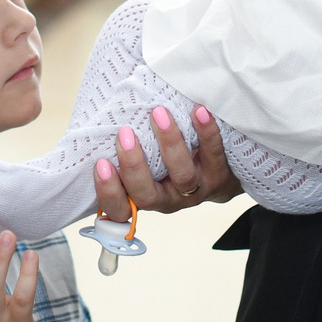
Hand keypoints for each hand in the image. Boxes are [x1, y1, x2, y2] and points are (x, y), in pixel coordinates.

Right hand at [90, 104, 238, 219]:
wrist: (220, 176)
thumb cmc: (169, 162)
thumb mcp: (145, 162)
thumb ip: (124, 148)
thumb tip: (100, 115)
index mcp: (142, 197)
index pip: (119, 209)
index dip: (108, 192)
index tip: (101, 163)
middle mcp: (167, 200)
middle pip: (147, 196)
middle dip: (134, 165)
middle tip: (125, 133)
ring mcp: (195, 191)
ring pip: (182, 175)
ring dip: (169, 143)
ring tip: (159, 114)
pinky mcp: (219, 176)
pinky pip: (213, 155)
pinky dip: (207, 133)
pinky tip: (199, 112)